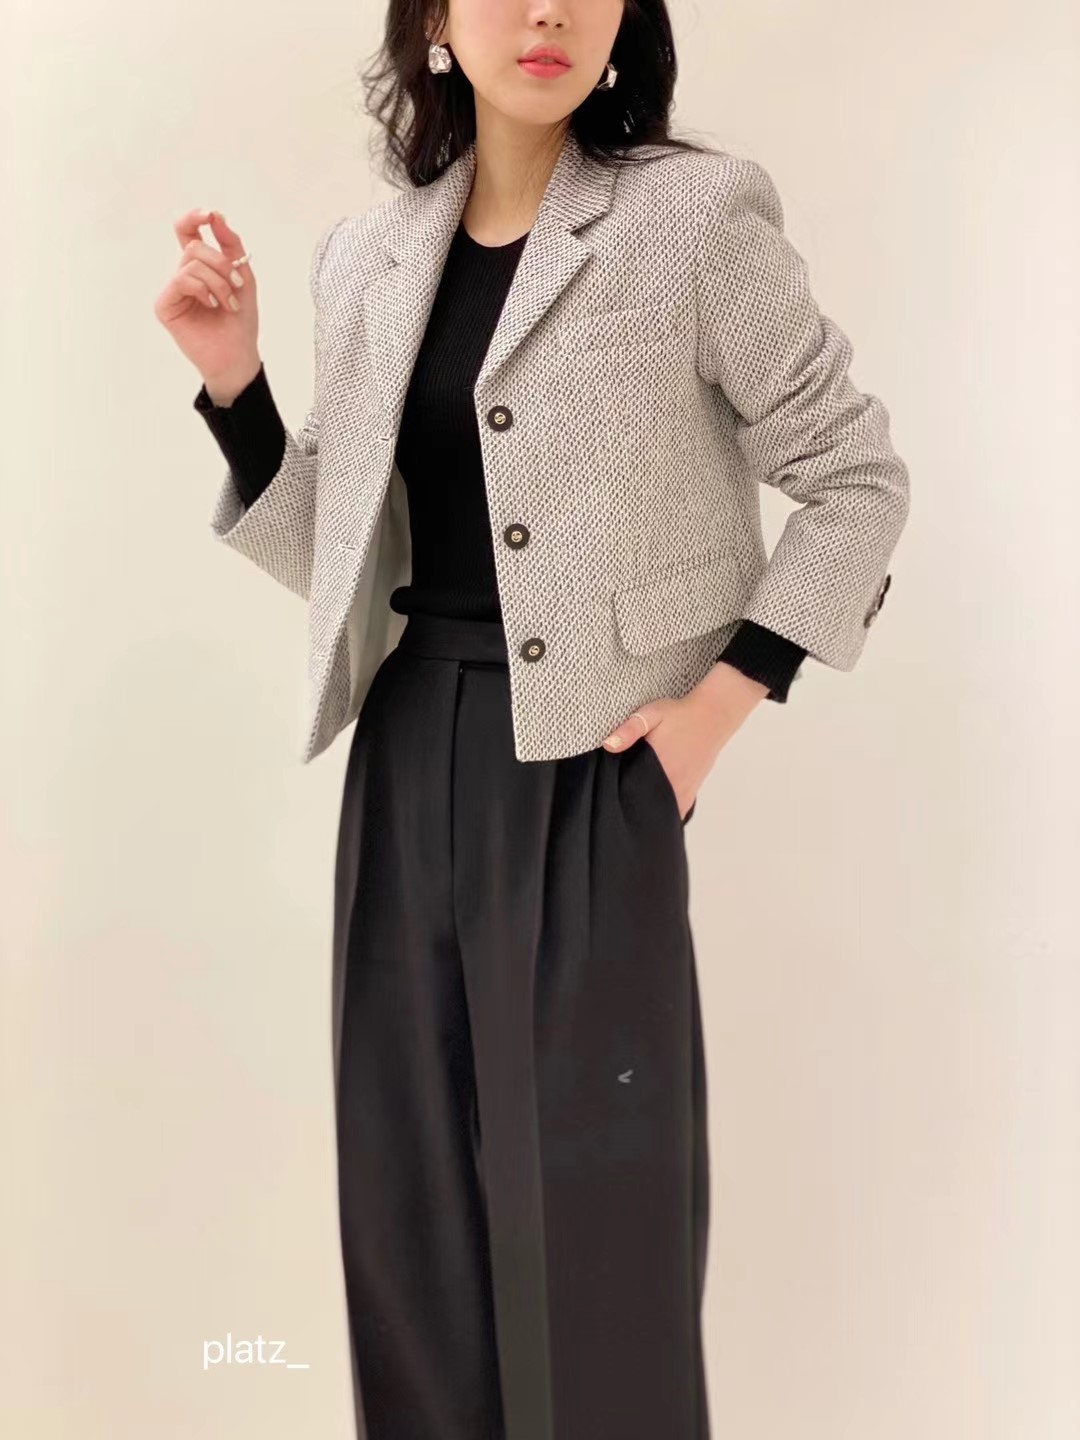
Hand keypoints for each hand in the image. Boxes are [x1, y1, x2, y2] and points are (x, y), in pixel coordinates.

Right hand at [153, 208, 260, 393]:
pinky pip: (181, 280)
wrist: (238, 355)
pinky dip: (202, 289)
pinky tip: (212, 305)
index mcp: (200, 267)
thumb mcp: (244, 277)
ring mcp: (173, 290)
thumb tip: (216, 215)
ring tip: (229, 303)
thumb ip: (231, 245)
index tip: (210, 215)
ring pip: (191, 263)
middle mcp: (183, 275)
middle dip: (221, 264)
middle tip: (238, 285)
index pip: (188, 232)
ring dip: (218, 282)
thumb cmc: (241, 321)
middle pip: (194, 248)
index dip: (194, 218)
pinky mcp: (165, 305)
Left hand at [600, 696, 706, 821]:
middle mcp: (674, 784)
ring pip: (665, 811)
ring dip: (651, 811)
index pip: (636, 797)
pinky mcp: (693, 788)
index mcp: (660, 769)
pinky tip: (656, 805)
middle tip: (622, 805)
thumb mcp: (651, 714)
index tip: (613, 801)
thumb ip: (629, 729)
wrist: (713, 715)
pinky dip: (666, 810)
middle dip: (635, 810)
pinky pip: (677, 809)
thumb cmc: (680, 714)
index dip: (622, 801)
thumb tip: (608, 745)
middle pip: (650, 808)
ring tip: (637, 806)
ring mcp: (686, 789)